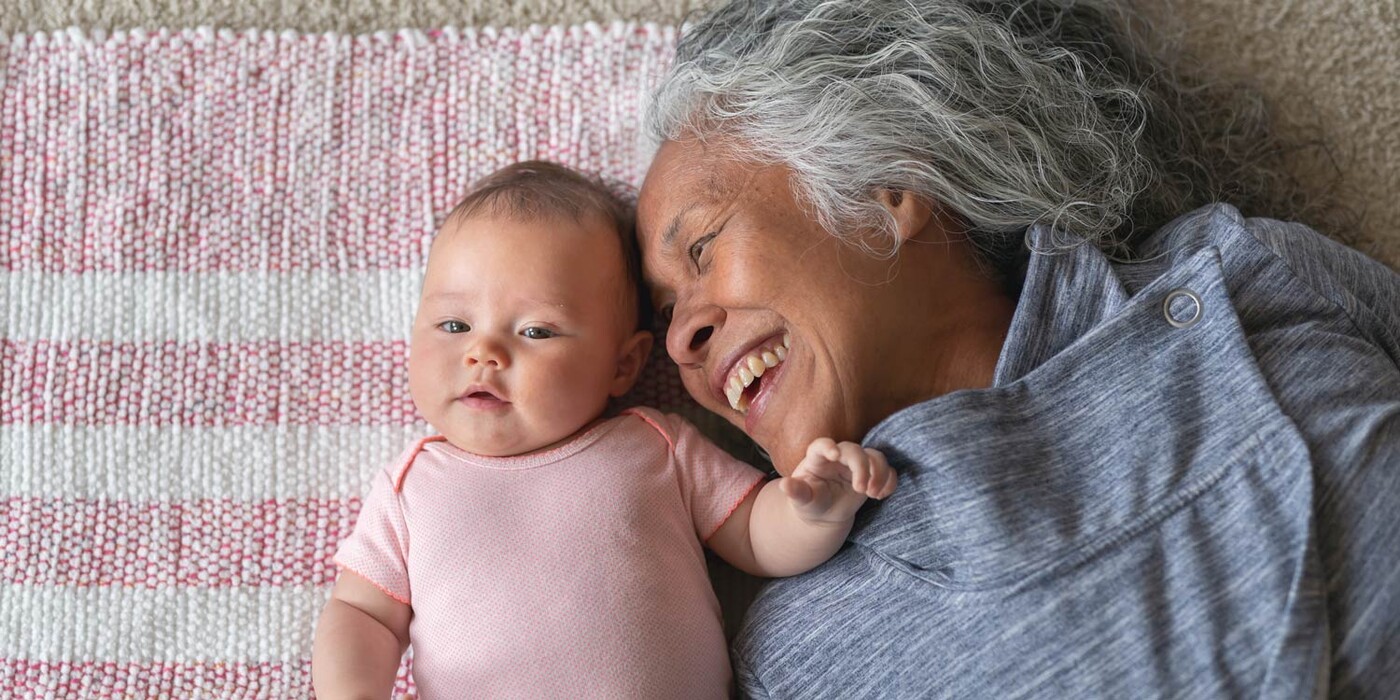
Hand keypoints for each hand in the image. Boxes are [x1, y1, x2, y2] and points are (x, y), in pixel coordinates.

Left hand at [779, 438, 895, 525]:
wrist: (823, 514)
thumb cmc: (809, 502)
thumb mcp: (801, 500)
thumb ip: (796, 492)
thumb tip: (785, 486)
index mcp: (817, 458)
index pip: (821, 445)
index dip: (828, 446)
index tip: (835, 455)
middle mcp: (839, 456)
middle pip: (855, 450)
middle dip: (862, 468)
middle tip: (862, 490)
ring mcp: (856, 464)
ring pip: (875, 456)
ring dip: (879, 473)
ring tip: (873, 494)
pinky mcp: (871, 474)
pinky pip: (887, 470)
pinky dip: (889, 481)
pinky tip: (882, 495)